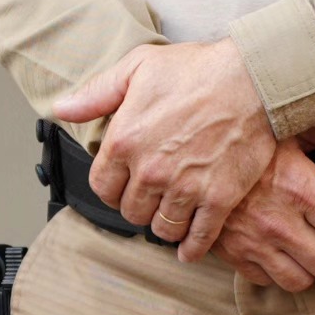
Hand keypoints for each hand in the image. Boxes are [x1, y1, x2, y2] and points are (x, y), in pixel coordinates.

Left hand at [54, 38, 276, 261]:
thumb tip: (62, 107)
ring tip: (171, 212)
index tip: (124, 182)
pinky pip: (197, 239)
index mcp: (125, 141)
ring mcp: (185, 188)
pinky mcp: (218, 198)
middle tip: (151, 195)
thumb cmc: (197, 69)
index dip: (112, 186)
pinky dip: (191, 247)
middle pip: (131, 212)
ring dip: (164, 223)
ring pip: (162, 228)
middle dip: (139, 204)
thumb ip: (97, 93)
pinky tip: (189, 247)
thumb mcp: (138, 67)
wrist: (253, 78)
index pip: (102, 187)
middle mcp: (150, 170)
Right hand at [212, 106, 314, 289]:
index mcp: (300, 189)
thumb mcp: (292, 123)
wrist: (185, 152)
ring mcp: (254, 243)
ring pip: (300, 281)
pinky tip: (280, 252)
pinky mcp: (231, 254)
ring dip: (311, 269)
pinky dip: (277, 272)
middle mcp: (279, 222)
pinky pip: (265, 281)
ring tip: (312, 249)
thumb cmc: (241, 134)